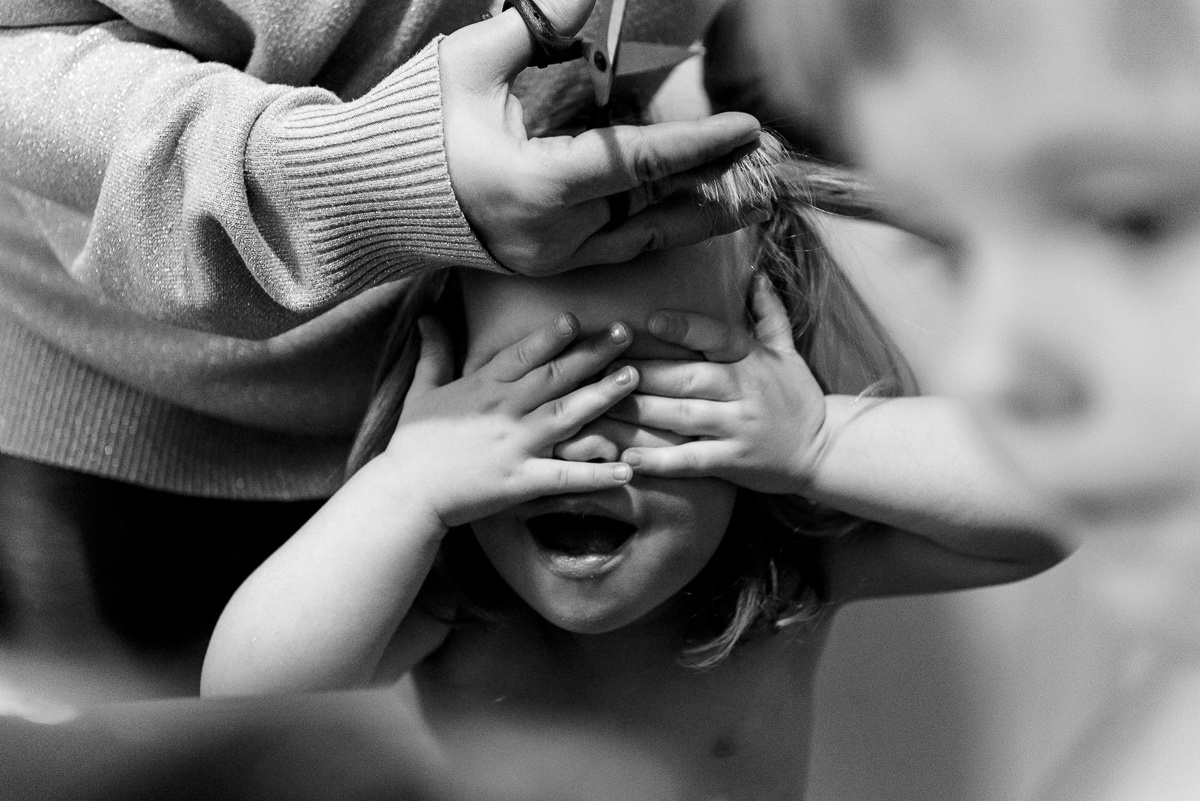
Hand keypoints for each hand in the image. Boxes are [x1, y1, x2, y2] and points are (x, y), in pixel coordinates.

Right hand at [381, 313, 638, 527]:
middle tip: (627, 333)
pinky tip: (626, 471)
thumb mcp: (422, 390)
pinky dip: (595, 474)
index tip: (578, 318)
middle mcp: (504, 409)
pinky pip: (564, 476)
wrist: (405, 493)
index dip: (552, 335)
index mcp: (484, 385)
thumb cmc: (414, 442)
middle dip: (593, 353)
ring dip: (603, 396)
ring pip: (567, 415)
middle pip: (556, 376)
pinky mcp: (520, 481)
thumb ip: (435, 352)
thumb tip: (428, 315)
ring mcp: (515, 445)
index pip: (523, 353)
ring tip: (634, 380)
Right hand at [439, 0, 763, 275]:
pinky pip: (622, 249)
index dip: (699, 145)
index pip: (639, 163)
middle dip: (717, 182)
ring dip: (702, 215)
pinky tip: (699, 212)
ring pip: (647, 238)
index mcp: (537, 184)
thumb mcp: (474, 62)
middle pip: (656, 206)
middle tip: (773, 162)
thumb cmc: (418, 126)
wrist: (373, 196)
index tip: (749, 128)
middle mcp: (554, 233)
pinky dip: (663, 228)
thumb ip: (538, 23)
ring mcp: (554, 258)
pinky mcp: (551, 265)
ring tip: (757, 200)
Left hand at [608, 275, 827, 493]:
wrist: (825, 451)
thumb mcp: (788, 352)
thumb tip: (754, 272)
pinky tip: (626, 458)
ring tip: (597, 406)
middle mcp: (743, 390)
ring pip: (679, 417)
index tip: (649, 319)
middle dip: (640, 373)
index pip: (717, 336)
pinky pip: (690, 460)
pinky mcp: (732, 461)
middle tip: (598, 367)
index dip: (684, 328)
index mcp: (752, 359)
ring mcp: (737, 427)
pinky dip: (658, 460)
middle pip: (685, 378)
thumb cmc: (798, 397)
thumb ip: (768, 313)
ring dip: (636, 412)